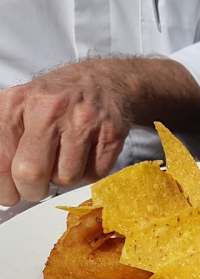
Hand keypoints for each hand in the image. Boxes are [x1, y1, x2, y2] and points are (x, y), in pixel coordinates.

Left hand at [0, 62, 129, 205]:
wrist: (104, 81)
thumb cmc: (57, 101)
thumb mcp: (20, 108)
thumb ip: (4, 142)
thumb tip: (2, 188)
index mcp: (15, 103)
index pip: (0, 160)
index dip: (3, 188)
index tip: (9, 196)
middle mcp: (47, 109)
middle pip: (30, 173)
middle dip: (33, 190)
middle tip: (37, 189)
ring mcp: (82, 121)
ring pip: (66, 178)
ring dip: (65, 177)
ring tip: (67, 158)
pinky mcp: (110, 134)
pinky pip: (94, 174)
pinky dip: (90, 172)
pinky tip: (88, 154)